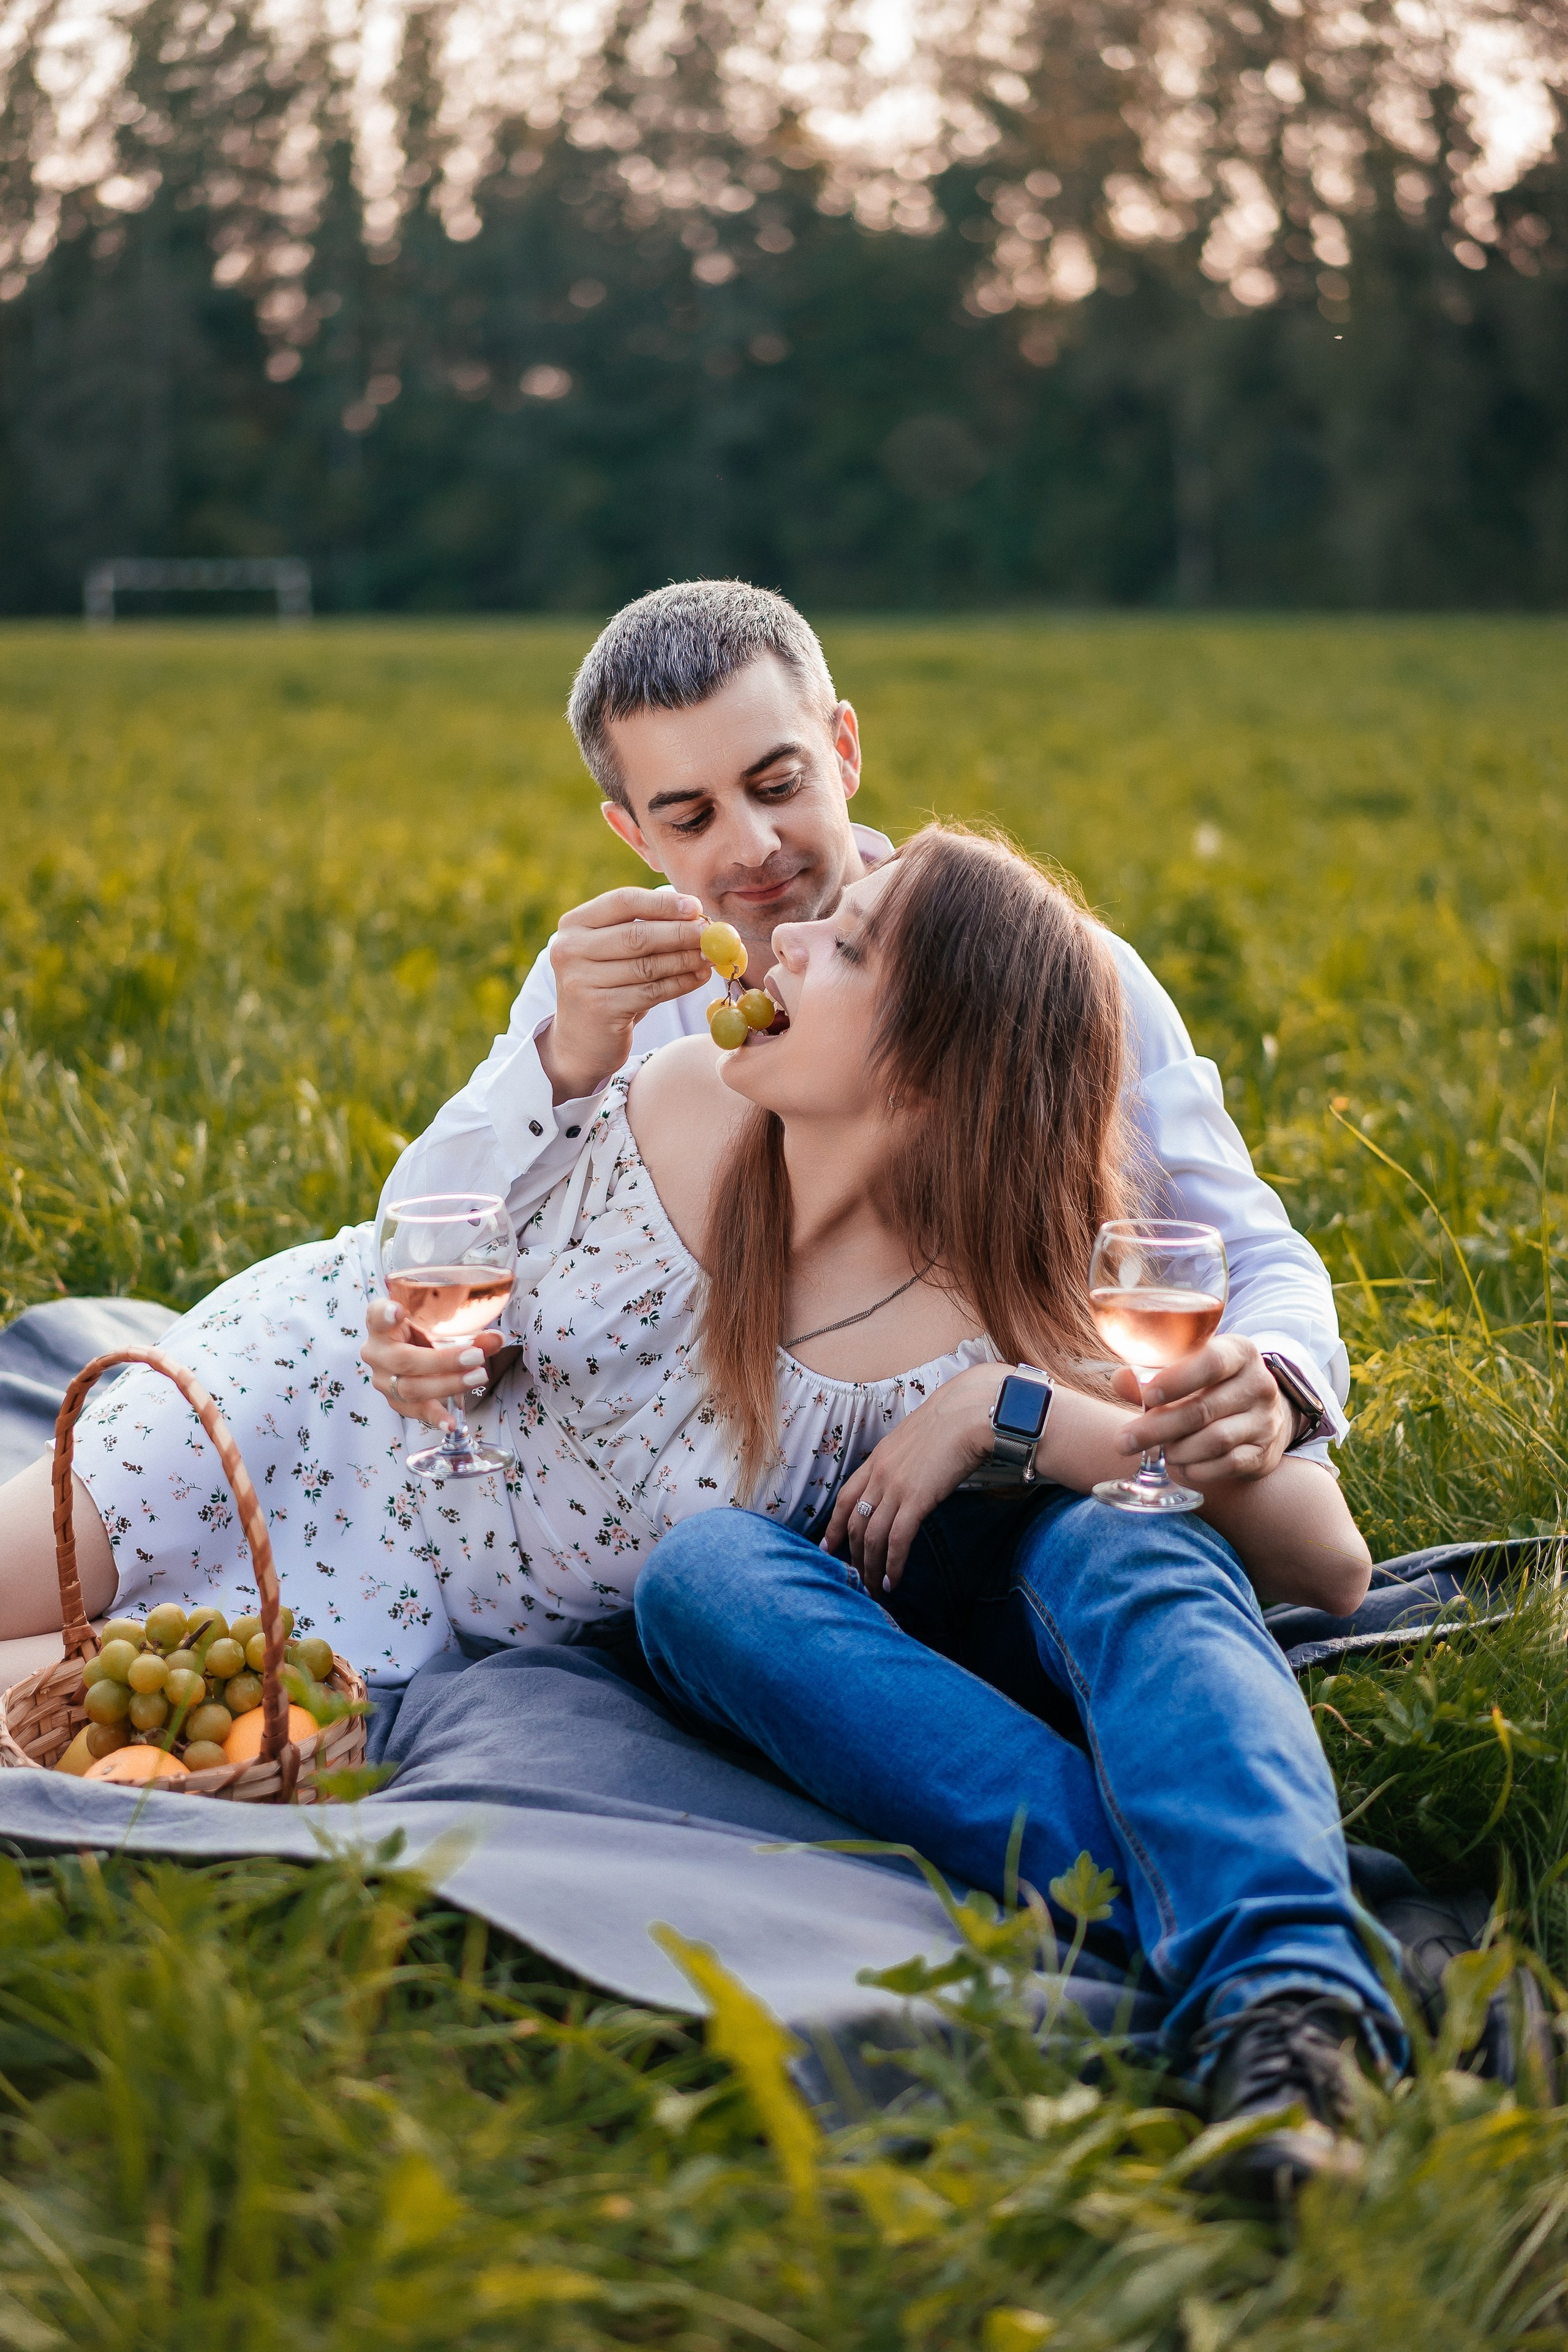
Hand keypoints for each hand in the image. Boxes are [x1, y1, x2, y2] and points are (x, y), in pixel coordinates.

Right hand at [360, 1299, 506, 1431]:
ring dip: (447, 1385)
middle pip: (404, 1359)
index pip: (376, 1315)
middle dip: (442, 1361)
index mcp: (383, 1326)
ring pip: (410, 1388)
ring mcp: (383, 1380)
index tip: (397, 1311)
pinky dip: (435, 1417)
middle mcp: (377, 1353)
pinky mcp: (394, 1401)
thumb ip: (469, 1334)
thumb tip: (496, 1339)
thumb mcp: (441, 1330)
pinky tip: (450, 1423)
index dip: (384, 1313)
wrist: (416, 1360)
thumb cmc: (425, 1338)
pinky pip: (414, 1410)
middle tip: (475, 1357)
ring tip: (476, 1378)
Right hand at [539, 886, 709, 1101]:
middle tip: (711, 933)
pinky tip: (699, 977)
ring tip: (711, 956)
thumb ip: (642, 929)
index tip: (695, 906)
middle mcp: (569, 949)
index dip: (662, 903)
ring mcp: (581, 981)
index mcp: (573, 924)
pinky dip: (680, 984)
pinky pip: (651, 992)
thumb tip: (696, 915)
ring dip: (685, 960)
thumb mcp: (613, 951)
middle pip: (637, 935)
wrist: (580, 1040)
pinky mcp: (599, 1009)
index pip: (623, 902)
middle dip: (680, 933)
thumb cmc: (606, 986)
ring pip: (647, 966)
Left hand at [822, 1364, 996, 1594]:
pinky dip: (893, 1562)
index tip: (828, 1547)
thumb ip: (904, 1460)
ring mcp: (895, 1487)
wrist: (969, 1412)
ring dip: (872, 1567)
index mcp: (877, 1459)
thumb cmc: (951, 1420)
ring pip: (872, 1537)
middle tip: (856, 1579)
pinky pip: (897, 1539)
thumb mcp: (915, 1438)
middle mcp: (879, 1475)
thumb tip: (910, 1476)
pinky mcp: (917, 1499)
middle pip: (855, 1523)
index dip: (834, 1526)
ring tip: (875, 1588)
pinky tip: (895, 1579)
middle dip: (853, 1555)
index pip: (845, 1498)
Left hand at [1113, 1335, 1294, 1483]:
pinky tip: (1180, 1466)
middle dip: (1158, 1427)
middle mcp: (1258, 1384)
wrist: (1260, 1413)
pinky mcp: (1264, 1452)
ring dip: (1178, 1450)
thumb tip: (1121, 1380)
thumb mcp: (1187, 1368)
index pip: (1212, 1362)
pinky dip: (1198, 1469)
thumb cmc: (1210, 1386)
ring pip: (1216, 1440)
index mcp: (1239, 1352)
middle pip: (1204, 1408)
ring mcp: (1265, 1420)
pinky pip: (1228, 1465)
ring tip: (1157, 1452)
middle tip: (1124, 1441)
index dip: (1177, 1379)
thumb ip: (1152, 1373)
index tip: (1147, 1394)